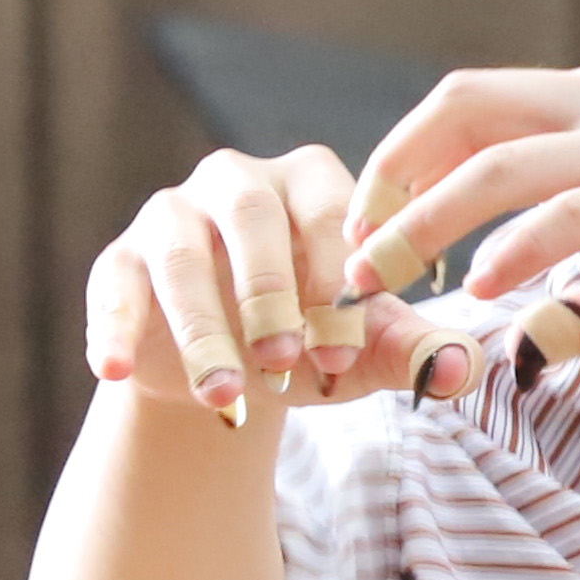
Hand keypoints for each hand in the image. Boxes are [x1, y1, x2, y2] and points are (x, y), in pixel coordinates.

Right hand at [83, 147, 500, 421]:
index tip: (347, 352)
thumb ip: (411, 351)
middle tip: (285, 362)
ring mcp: (170, 216)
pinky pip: (114, 286)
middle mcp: (236, 182)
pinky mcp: (119, 261)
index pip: (328, 212)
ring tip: (224, 397)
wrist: (229, 380)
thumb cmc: (310, 344)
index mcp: (310, 183)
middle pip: (250, 215)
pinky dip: (114, 328)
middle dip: (269, 292)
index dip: (338, 280)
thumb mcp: (361, 352)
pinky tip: (117, 371)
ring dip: (204, 330)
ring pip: (181, 259)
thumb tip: (465, 367)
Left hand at [349, 63, 579, 361]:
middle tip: (354, 247)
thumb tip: (539, 347)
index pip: (474, 102)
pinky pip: (570, 209)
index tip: (375, 225)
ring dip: (426, 216)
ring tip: (381, 273)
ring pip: (501, 158)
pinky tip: (481, 289)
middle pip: (464, 105)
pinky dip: (513, 247)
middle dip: (393, 173)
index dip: (409, 158)